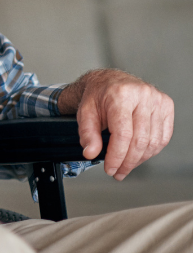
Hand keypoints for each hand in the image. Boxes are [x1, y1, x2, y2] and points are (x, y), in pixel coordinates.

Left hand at [58, 68, 174, 178]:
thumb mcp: (85, 112)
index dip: (117, 156)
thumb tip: (90, 153)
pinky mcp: (166, 106)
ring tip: (126, 165)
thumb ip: (87, 133)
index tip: (110, 168)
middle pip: (140, 141)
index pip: (123, 134)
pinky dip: (151, 151)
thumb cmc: (98, 96)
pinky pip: (163, 137)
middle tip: (117, 172)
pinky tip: (138, 155)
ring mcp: (157, 100)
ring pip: (153, 142)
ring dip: (139, 159)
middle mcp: (142, 95)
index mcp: (120, 95)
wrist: (110, 81)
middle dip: (128, 162)